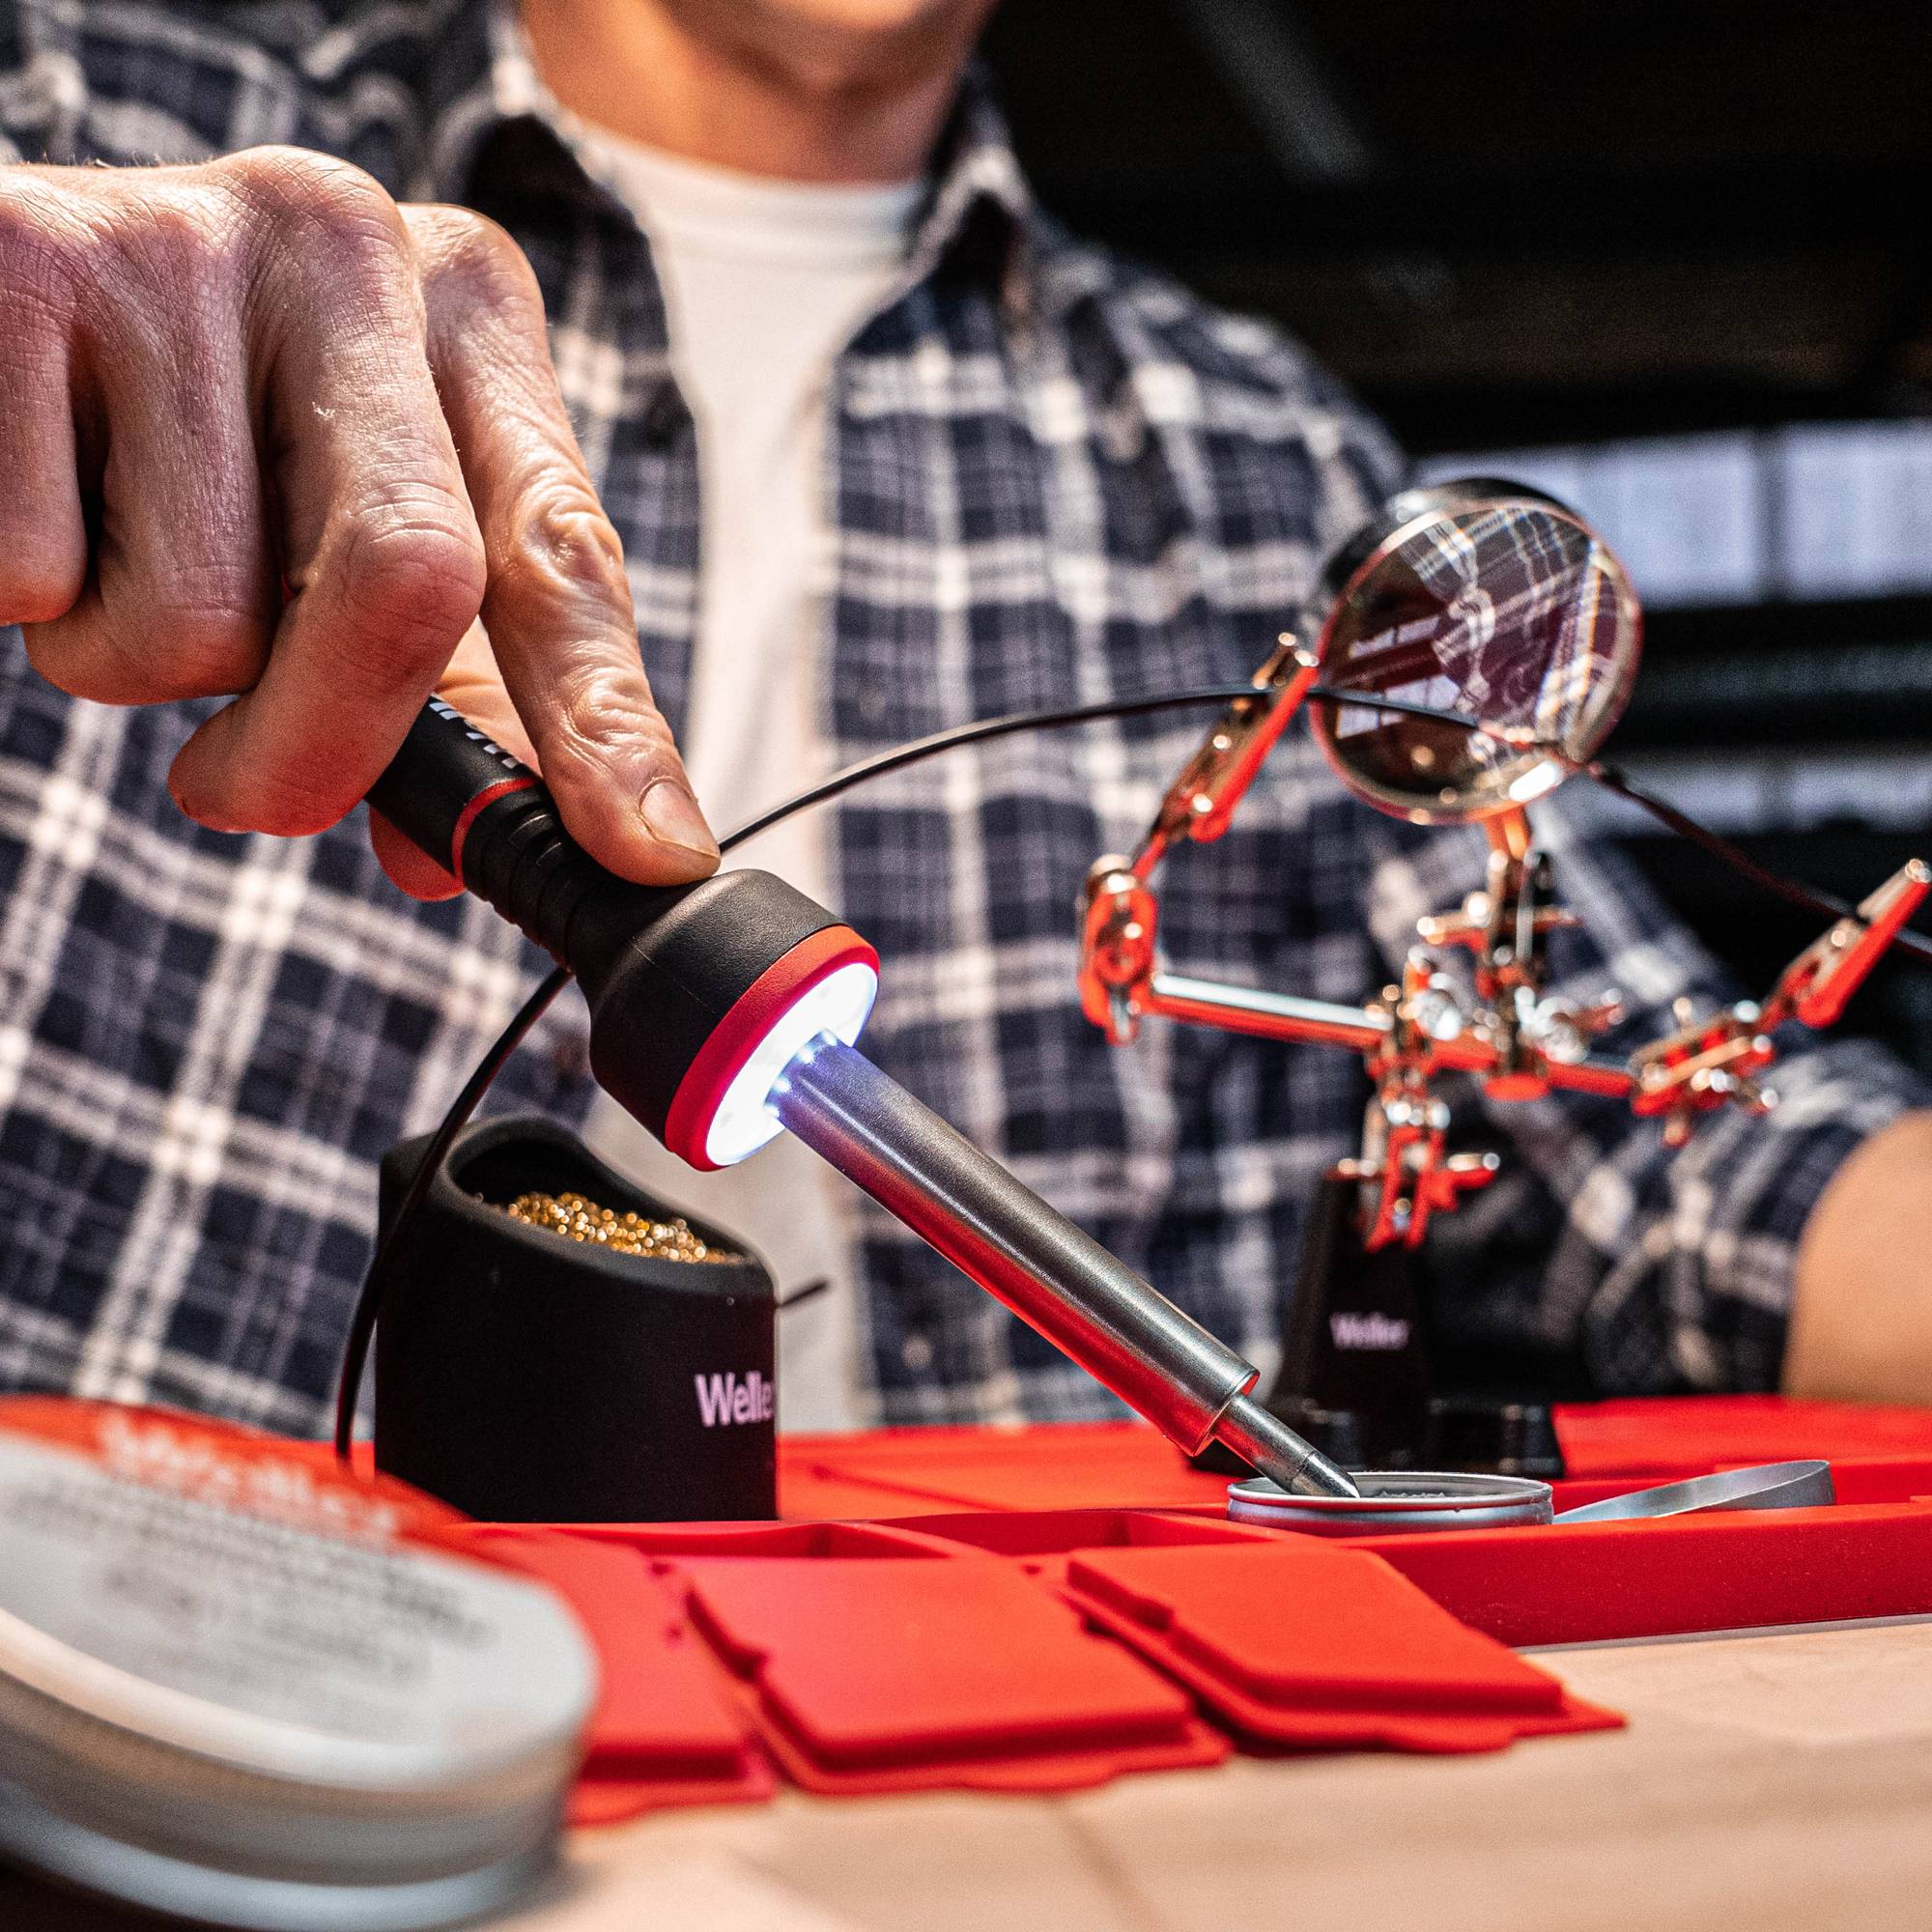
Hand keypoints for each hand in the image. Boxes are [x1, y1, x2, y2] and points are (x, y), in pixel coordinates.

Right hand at [0, 147, 717, 898]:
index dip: (604, 722)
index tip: (648, 854)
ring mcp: (183, 240)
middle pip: (408, 582)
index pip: (561, 549)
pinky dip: (30, 598)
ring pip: (201, 616)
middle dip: (330, 746)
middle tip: (251, 794)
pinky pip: (40, 577)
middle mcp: (348, 247)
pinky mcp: (16, 264)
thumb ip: (427, 677)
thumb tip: (449, 855)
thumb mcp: (344, 516)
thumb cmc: (195, 426)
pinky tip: (37, 497)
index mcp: (464, 309)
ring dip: (143, 659)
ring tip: (113, 543)